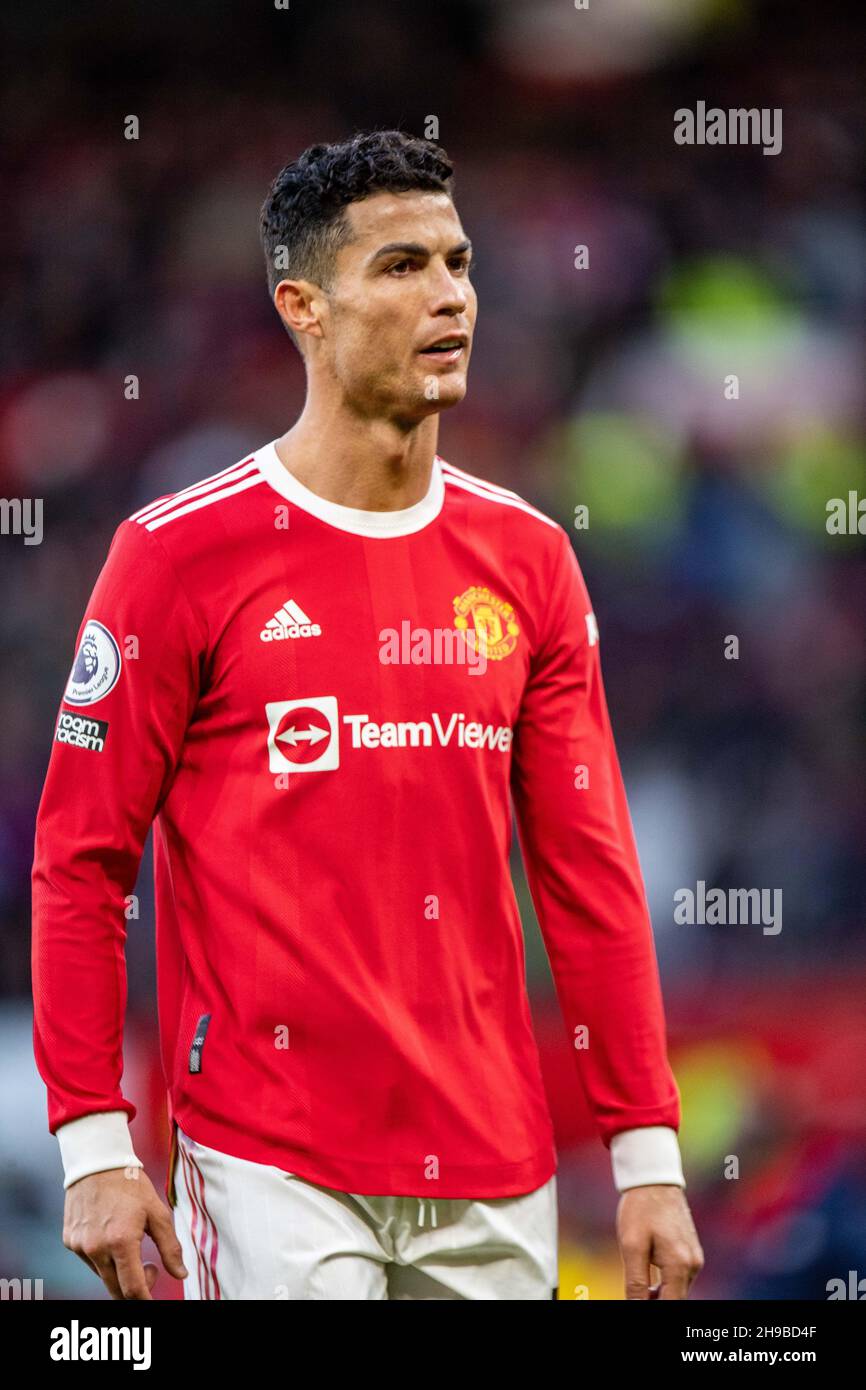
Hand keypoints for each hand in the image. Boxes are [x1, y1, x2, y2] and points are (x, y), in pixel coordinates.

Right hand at [63, 1166, 187, 1299]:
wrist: (96, 1162)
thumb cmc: (131, 1185)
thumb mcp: (157, 1212)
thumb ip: (170, 1247)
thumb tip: (181, 1274)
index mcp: (121, 1242)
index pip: (132, 1289)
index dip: (146, 1299)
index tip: (154, 1298)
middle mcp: (97, 1249)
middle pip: (116, 1290)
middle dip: (136, 1288)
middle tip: (151, 1268)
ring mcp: (80, 1247)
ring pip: (103, 1275)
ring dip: (119, 1272)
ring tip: (131, 1245)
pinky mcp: (70, 1241)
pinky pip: (89, 1261)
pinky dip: (103, 1258)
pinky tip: (111, 1235)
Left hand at [616, 1184, 702, 1299]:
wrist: (654, 1180)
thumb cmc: (641, 1209)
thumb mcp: (632, 1246)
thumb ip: (636, 1281)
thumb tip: (636, 1305)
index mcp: (680, 1264)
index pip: (671, 1305)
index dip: (652, 1309)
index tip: (637, 1302)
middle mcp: (693, 1264)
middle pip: (676, 1299)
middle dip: (656, 1302)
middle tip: (635, 1296)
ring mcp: (695, 1257)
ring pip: (678, 1289)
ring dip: (661, 1294)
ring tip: (639, 1288)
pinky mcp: (692, 1251)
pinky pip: (680, 1277)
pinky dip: (666, 1283)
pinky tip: (649, 1276)